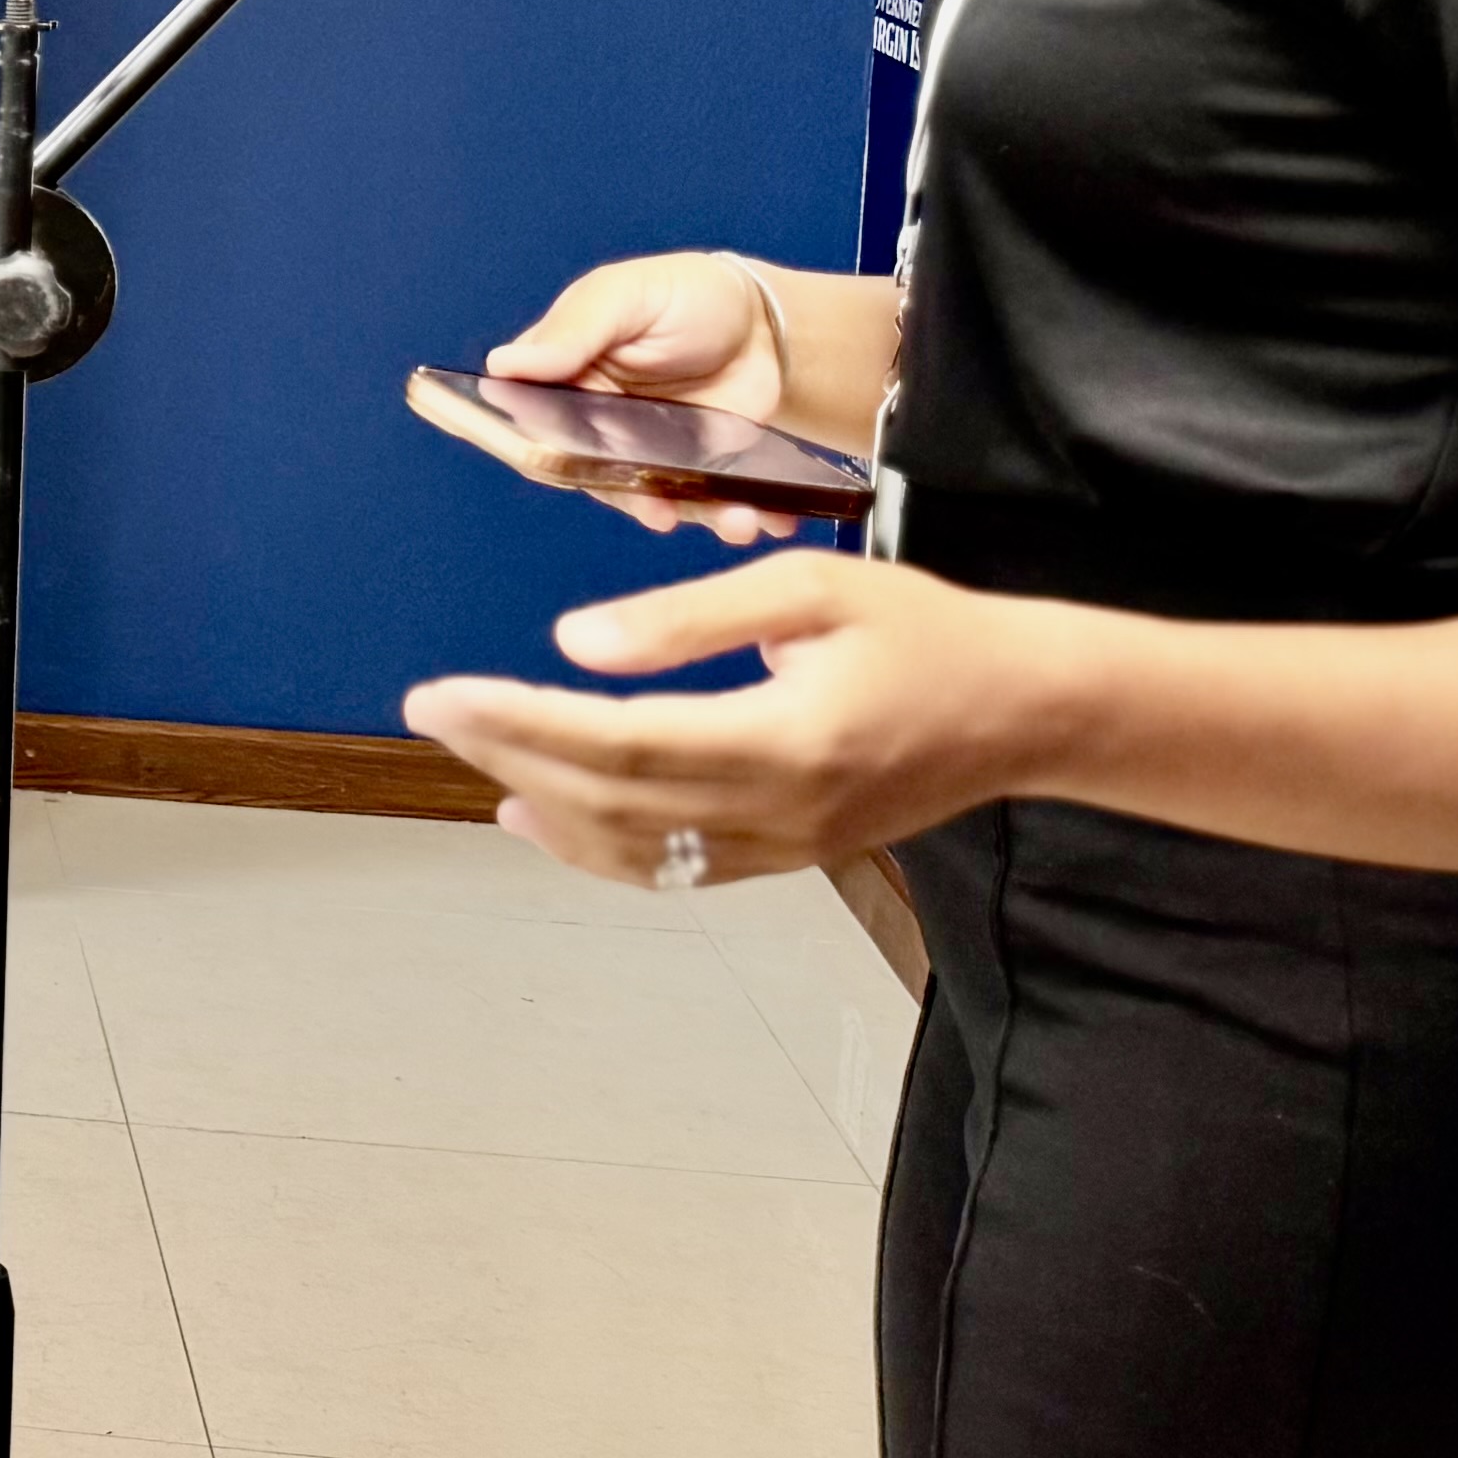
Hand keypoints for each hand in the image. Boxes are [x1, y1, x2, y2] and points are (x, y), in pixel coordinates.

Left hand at [408, 550, 1071, 887]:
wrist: (1027, 709)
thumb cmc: (924, 631)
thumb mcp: (811, 589)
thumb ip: (690, 617)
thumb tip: (574, 643)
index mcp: (784, 739)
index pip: (618, 742)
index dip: (519, 722)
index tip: (440, 694)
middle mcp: (779, 810)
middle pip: (610, 800)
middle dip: (508, 752)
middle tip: (430, 710)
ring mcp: (785, 847)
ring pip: (634, 849)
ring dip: (541, 804)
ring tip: (472, 752)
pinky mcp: (789, 856)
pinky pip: (674, 867)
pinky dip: (595, 846)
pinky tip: (537, 812)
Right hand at [488, 247, 793, 541]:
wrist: (761, 321)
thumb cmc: (681, 295)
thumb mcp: (624, 296)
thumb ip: (572, 331)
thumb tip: (501, 364)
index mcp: (564, 385)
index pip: (539, 432)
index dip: (555, 460)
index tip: (583, 475)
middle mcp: (600, 430)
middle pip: (602, 479)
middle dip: (636, 501)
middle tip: (664, 512)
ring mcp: (653, 456)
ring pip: (662, 500)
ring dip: (698, 517)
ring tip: (738, 520)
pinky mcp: (702, 471)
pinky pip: (713, 503)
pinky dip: (742, 515)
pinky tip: (772, 517)